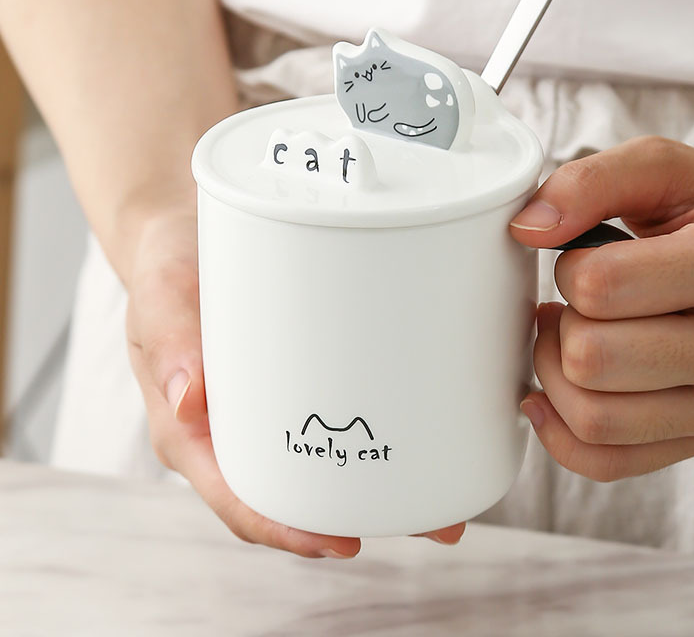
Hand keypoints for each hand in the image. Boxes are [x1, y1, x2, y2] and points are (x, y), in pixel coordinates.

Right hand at [125, 208, 464, 556]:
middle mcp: (236, 431)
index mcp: (196, 432)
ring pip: (325, 465)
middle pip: (299, 492)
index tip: (342, 542)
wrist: (186, 234)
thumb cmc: (168, 270)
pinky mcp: (296, 379)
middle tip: (431, 522)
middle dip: (362, 515)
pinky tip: (419, 428)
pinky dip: (375, 432)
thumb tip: (190, 404)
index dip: (289, 530)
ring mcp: (269, 407)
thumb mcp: (162, 296)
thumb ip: (173, 340)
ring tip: (448, 491)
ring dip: (384, 484)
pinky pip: (333, 419)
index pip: (240, 499)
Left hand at [511, 136, 693, 480]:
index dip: (568, 267)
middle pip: (591, 358)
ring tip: (572, 336)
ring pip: (593, 419)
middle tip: (574, 303)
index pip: (600, 285)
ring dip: (555, 373)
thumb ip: (590, 181)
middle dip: (561, 324)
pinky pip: (609, 462)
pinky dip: (561, 433)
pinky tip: (552, 393)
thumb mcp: (664, 170)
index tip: (584, 258)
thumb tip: (526, 228)